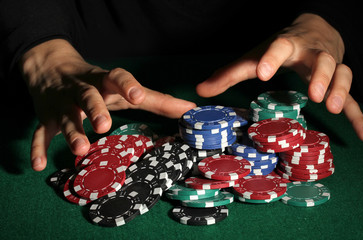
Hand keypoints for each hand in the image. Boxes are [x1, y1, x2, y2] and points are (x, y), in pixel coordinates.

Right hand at [21, 39, 195, 170]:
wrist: (52, 68)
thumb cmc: (99, 84)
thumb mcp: (125, 89)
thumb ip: (156, 99)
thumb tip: (190, 110)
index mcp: (104, 80)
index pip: (116, 77)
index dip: (126, 85)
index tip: (137, 96)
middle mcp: (82, 89)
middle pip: (88, 96)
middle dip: (95, 109)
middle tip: (104, 125)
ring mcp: (62, 103)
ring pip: (65, 116)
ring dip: (71, 131)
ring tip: (81, 149)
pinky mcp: (46, 117)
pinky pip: (40, 132)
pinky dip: (37, 147)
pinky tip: (38, 165)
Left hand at [196, 13, 362, 142]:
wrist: (314, 30)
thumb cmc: (280, 47)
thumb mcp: (256, 56)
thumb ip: (230, 73)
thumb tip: (200, 91)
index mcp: (288, 45)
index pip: (280, 47)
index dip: (272, 58)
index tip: (263, 72)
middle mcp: (312, 53)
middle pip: (322, 60)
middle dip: (320, 76)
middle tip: (314, 95)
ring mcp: (330, 66)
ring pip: (342, 73)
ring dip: (340, 90)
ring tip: (332, 108)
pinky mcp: (338, 82)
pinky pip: (352, 98)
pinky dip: (358, 117)